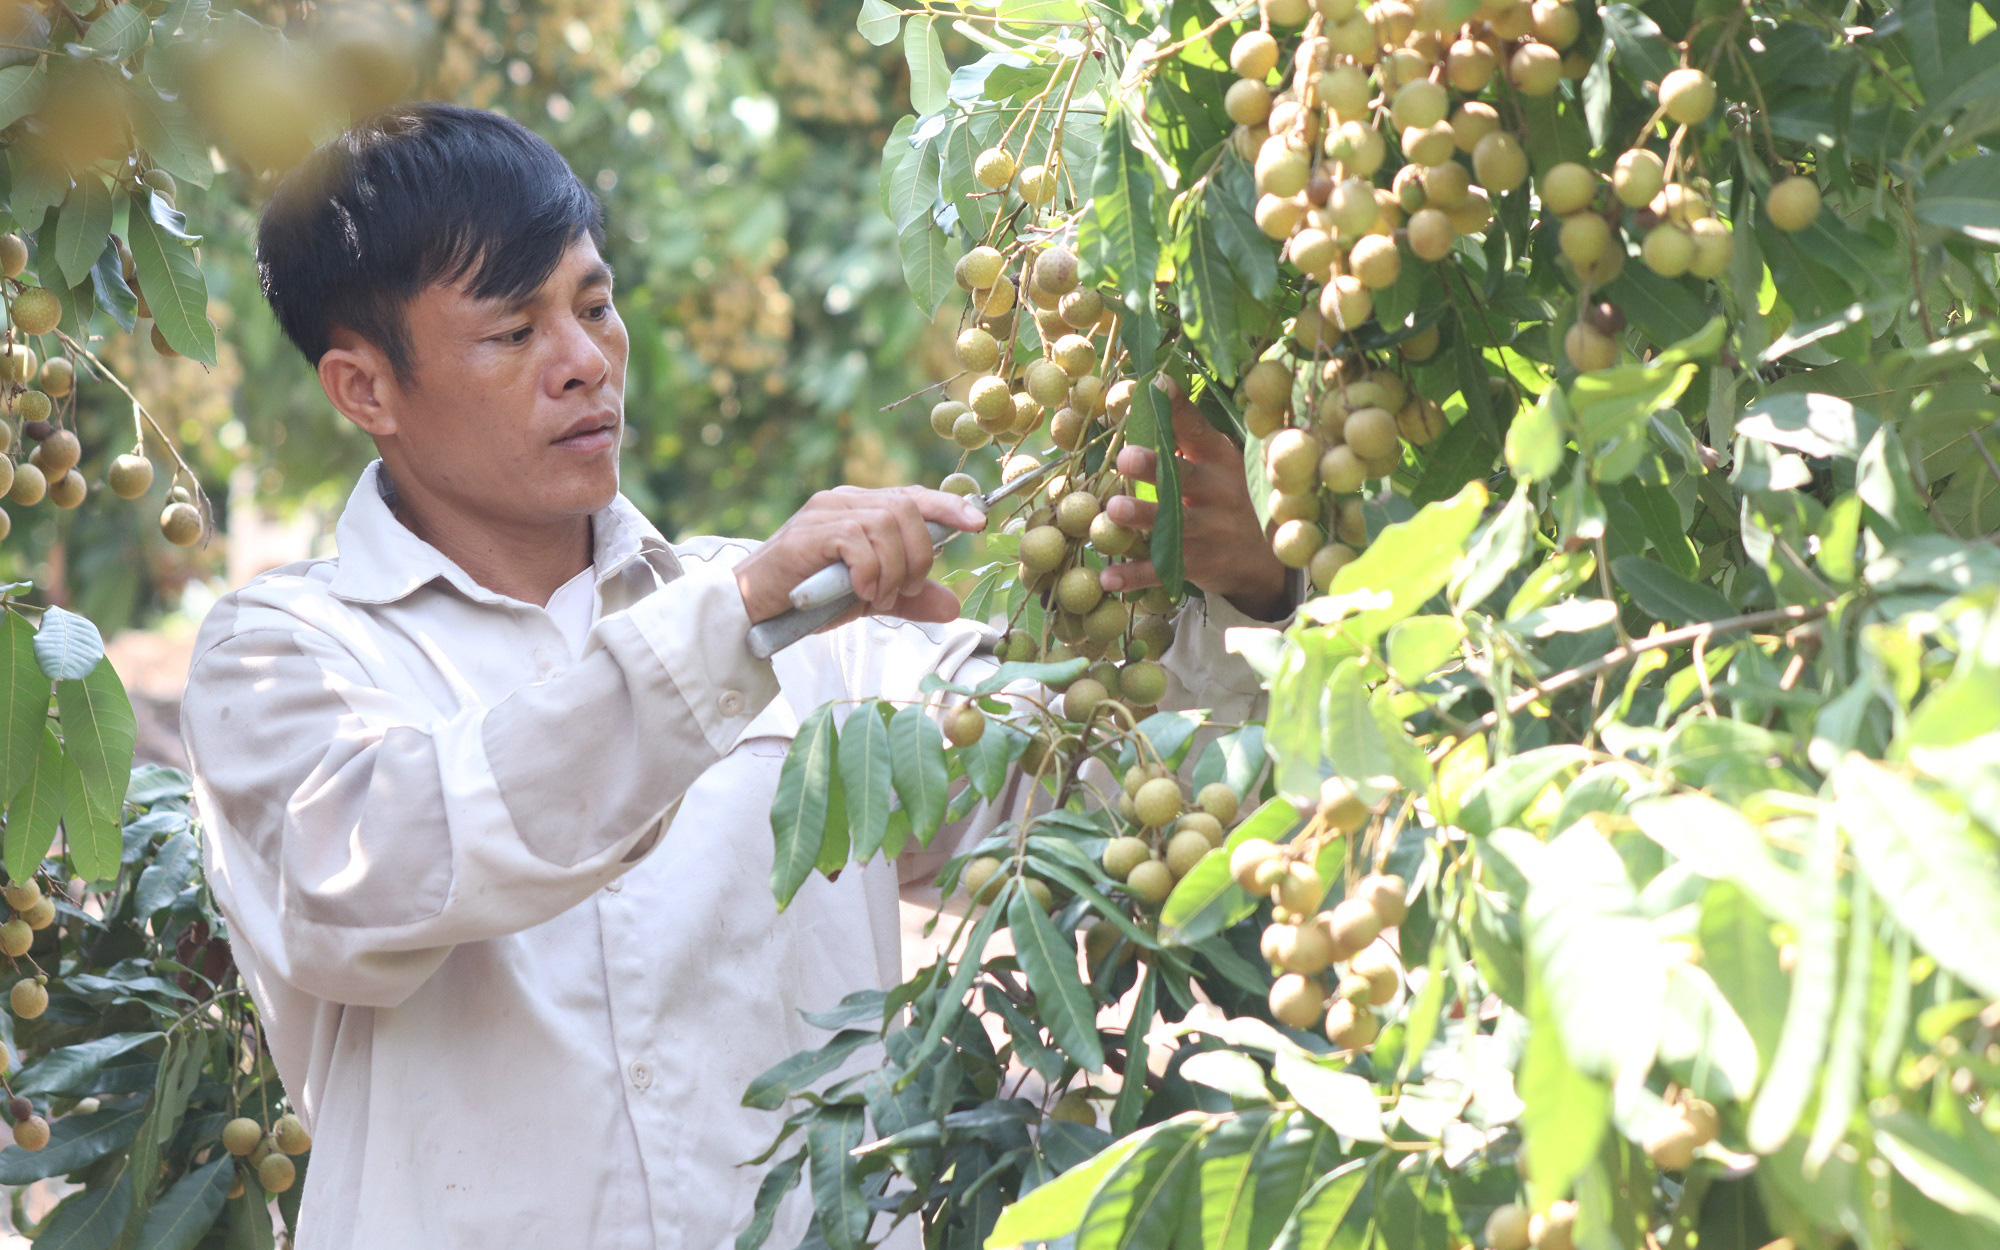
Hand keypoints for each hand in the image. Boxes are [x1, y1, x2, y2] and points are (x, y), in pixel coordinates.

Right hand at [735, 486, 986, 627]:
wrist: (754, 608)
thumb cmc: (810, 597)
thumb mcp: (870, 597)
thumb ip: (909, 597)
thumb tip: (953, 604)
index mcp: (862, 507)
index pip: (914, 495)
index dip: (950, 506)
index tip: (978, 522)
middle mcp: (846, 500)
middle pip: (908, 509)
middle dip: (919, 555)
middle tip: (902, 590)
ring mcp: (826, 512)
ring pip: (887, 523)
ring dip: (894, 568)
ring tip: (877, 596)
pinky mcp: (810, 532)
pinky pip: (858, 541)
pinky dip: (869, 571)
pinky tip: (858, 592)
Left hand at [1100, 380, 1290, 621]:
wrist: (1268, 559)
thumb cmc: (1229, 496)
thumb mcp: (1219, 464)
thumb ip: (1186, 436)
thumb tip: (1149, 388)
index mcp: (1219, 459)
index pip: (1197, 428)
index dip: (1177, 407)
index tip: (1158, 383)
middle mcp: (1217, 491)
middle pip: (1184, 478)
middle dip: (1155, 468)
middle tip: (1126, 457)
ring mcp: (1209, 530)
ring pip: (1173, 525)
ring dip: (1143, 517)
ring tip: (1113, 511)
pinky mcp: (1198, 564)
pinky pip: (1162, 571)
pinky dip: (1134, 576)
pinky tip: (1108, 578)